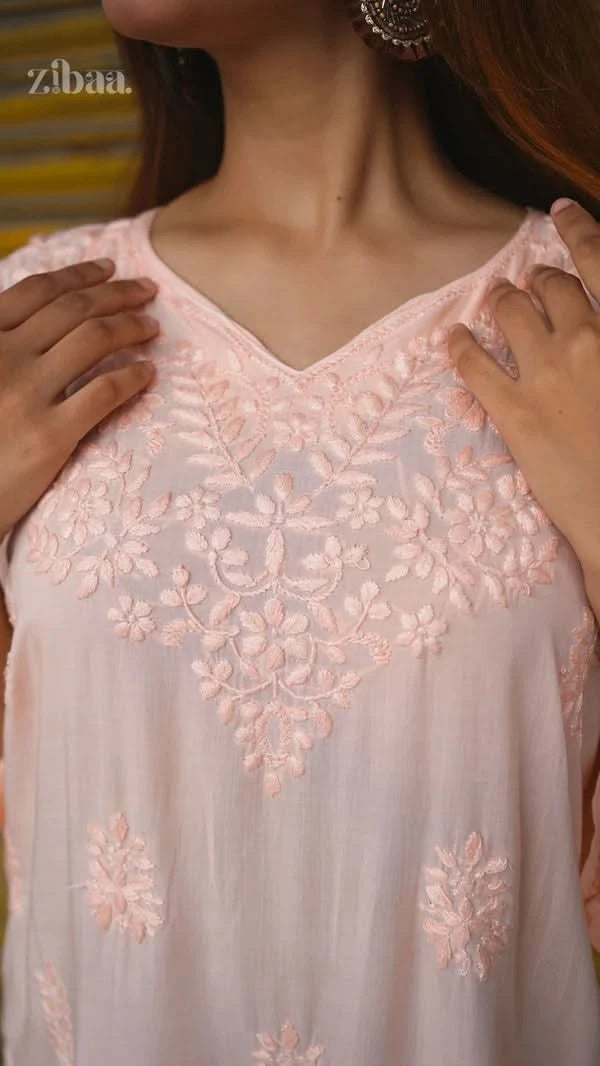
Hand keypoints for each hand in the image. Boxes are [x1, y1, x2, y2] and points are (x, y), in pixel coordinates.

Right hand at [0, 258, 159, 540]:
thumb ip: (2, 346)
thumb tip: (36, 325)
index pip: (37, 291)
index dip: (78, 275)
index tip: (109, 268)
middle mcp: (4, 357)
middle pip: (74, 310)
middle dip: (118, 294)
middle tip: (147, 292)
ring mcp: (27, 395)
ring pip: (95, 340)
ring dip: (131, 326)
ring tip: (152, 328)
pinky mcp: (50, 436)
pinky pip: (104, 393)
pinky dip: (132, 376)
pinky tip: (147, 373)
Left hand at [447, 199, 599, 582]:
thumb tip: (590, 325)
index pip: (599, 260)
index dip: (576, 229)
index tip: (560, 211)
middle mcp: (588, 338)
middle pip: (550, 285)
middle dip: (536, 279)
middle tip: (528, 283)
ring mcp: (548, 373)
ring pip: (510, 313)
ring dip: (500, 301)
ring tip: (494, 301)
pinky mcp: (514, 411)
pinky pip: (474, 363)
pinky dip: (460, 345)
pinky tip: (453, 338)